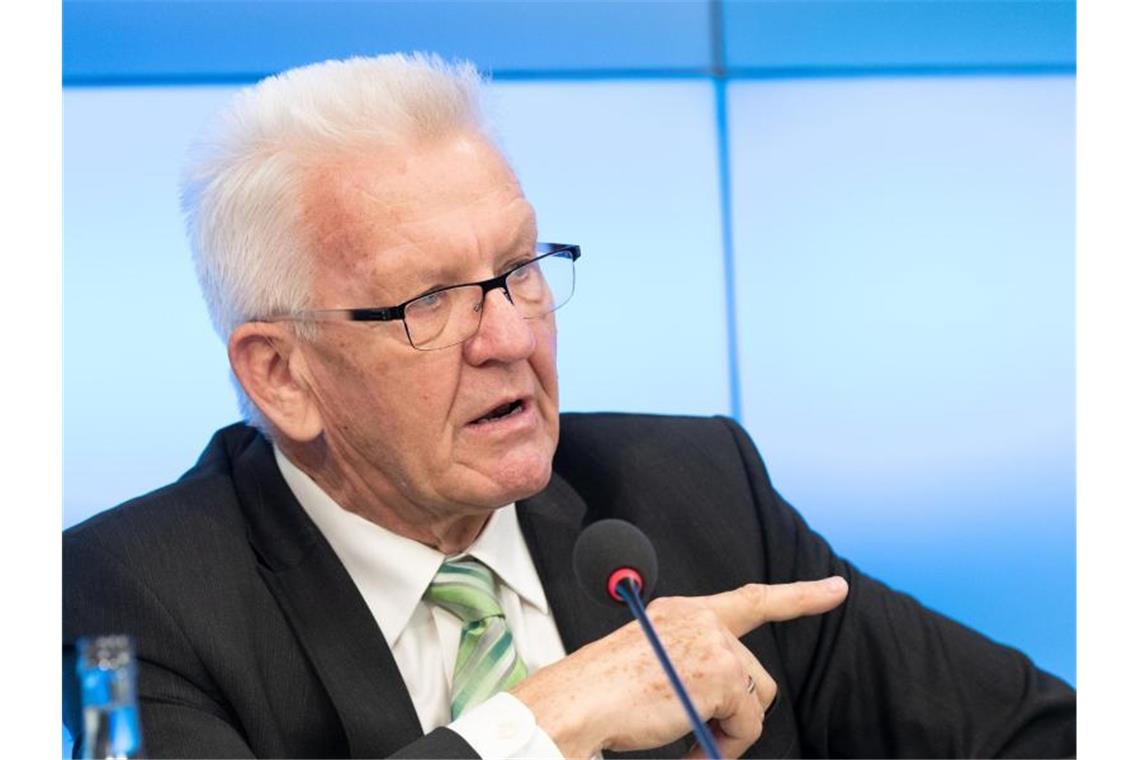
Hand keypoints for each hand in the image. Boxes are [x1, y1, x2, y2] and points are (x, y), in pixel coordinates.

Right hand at [511, 576, 848, 757]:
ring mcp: (712, 643)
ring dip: (728, 730)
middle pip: (754, 673)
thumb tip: (730, 704)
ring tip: (687, 738)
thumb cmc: (597, 693)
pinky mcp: (720, 673)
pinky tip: (687, 745)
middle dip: (734, 711)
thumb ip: (693, 664)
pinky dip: (723, 745)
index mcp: (680, 612)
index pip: (751, 599)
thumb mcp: (652, 662)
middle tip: (696, 733)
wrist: (574, 704)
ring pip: (755, 700)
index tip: (835, 589)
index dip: (799, 595)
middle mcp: (698, 618)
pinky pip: (747, 725)